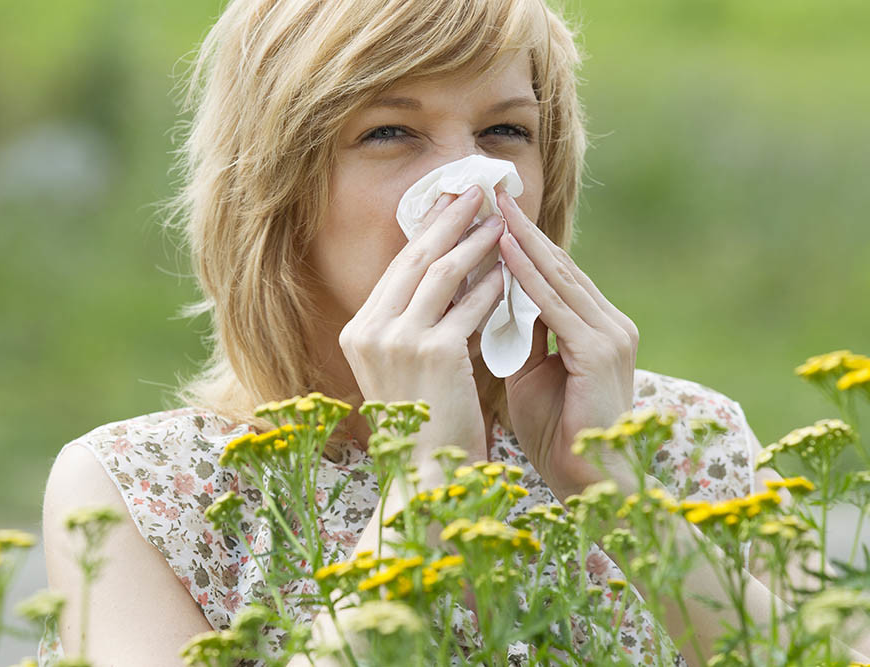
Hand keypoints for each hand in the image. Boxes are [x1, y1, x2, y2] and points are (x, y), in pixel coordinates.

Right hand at [338, 186, 503, 465]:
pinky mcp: (432, 352)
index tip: (450, 204)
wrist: (424, 478)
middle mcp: (369, 331)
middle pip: (416, 258)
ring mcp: (398, 340)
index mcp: (359, 333)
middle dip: (449, 218)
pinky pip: (469, 306)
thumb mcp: (408, 369)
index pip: (398, 268)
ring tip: (501, 220)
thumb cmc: (424, 427)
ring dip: (475, 241)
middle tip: (476, 189)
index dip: (427, 231)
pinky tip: (510, 269)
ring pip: (442, 273)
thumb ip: (420, 325)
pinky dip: (491, 285)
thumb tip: (456, 280)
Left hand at [496, 190, 638, 498]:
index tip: (491, 214)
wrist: (589, 484)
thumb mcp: (532, 375)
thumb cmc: (557, 435)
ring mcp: (610, 334)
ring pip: (558, 277)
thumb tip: (494, 303)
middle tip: (490, 192)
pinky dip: (529, 276)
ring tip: (493, 207)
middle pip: (559, 266)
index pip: (556, 276)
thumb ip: (521, 337)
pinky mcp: (599, 351)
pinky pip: (556, 305)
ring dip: (523, 240)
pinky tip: (505, 251)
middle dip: (521, 229)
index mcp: (597, 329)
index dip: (523, 244)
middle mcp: (610, 324)